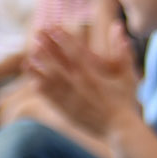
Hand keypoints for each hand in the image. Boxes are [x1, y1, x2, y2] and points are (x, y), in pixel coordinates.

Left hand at [26, 19, 139, 137]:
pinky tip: (33, 81)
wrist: (120, 130)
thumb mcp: (128, 75)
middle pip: (59, 62)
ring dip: (39, 67)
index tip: (52, 27)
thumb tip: (118, 27)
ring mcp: (71, 99)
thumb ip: (123, 51)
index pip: (75, 51)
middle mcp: (80, 85)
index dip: (62, 38)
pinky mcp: (67, 111)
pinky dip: (41, 88)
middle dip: (47, 47)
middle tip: (36, 35)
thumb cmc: (125, 102)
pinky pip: (50, 98)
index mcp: (93, 74)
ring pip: (51, 79)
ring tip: (29, 57)